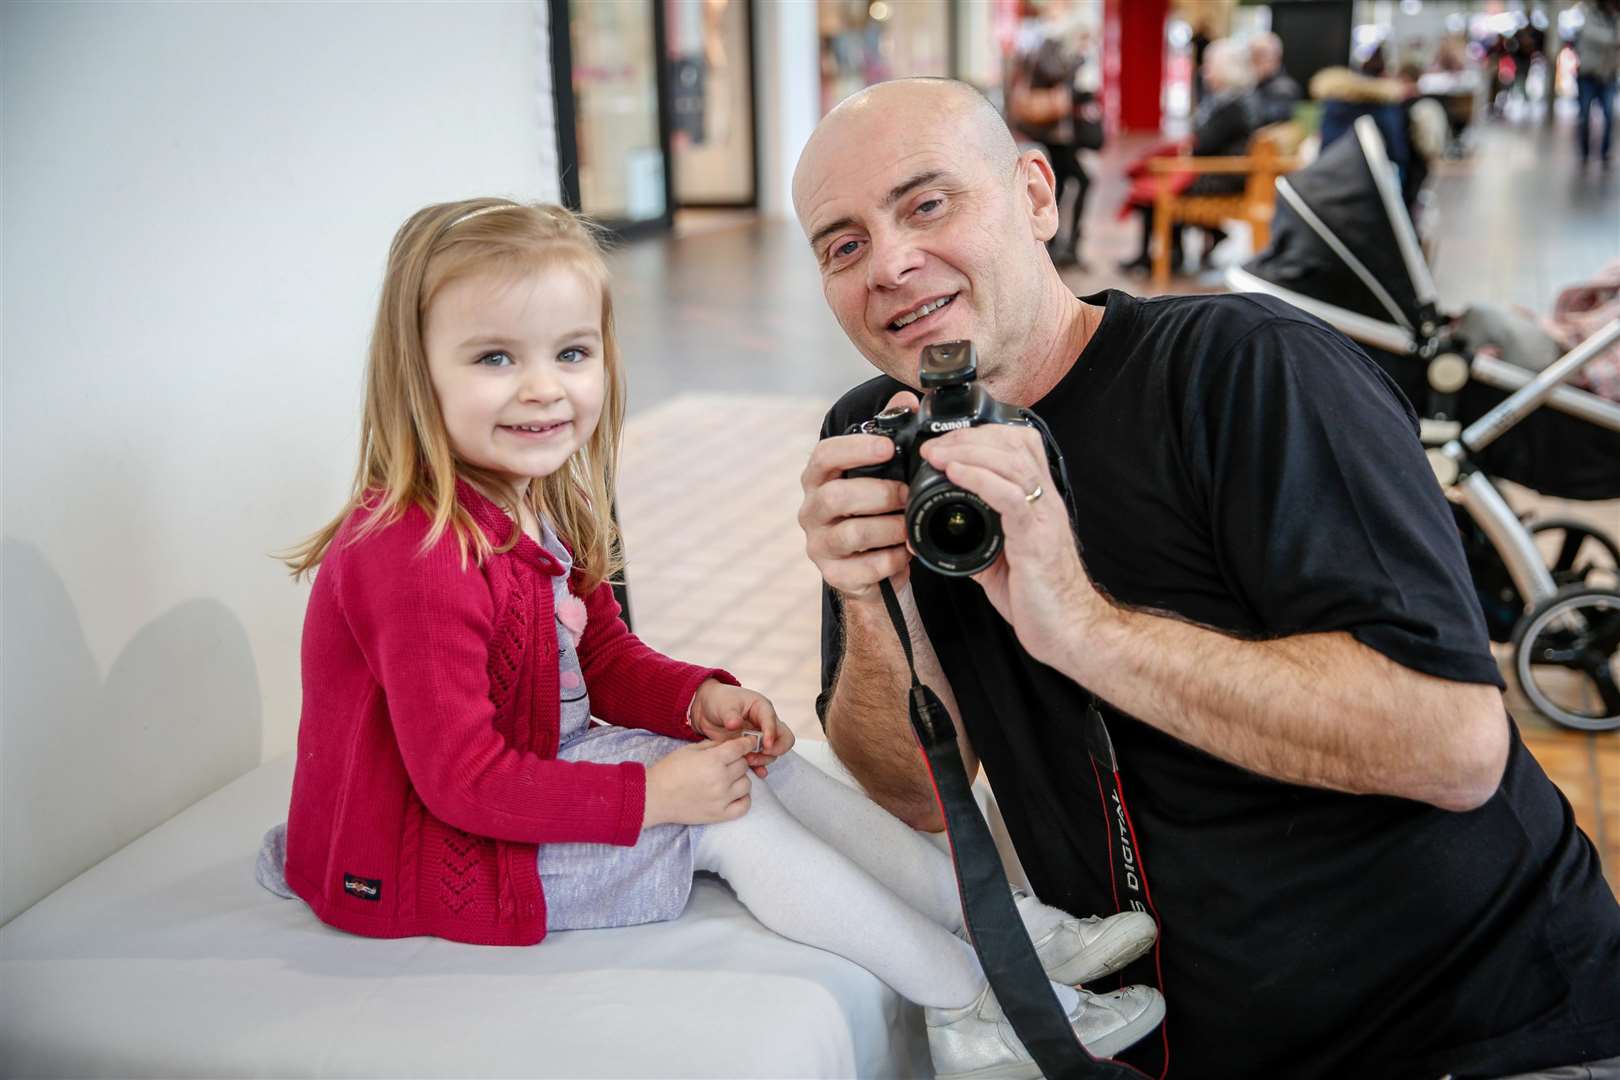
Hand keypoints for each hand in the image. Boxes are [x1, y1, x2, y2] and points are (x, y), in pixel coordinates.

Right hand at [643, 738, 753, 827]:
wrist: (654, 796)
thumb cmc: (669, 771)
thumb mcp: (690, 749)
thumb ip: (713, 745)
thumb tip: (731, 744)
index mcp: (713, 760)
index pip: (740, 748)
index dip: (747, 743)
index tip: (749, 742)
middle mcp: (720, 779)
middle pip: (744, 765)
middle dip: (737, 760)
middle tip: (727, 762)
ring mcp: (722, 799)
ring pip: (747, 783)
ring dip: (739, 779)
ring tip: (727, 779)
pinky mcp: (720, 815)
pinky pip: (744, 805)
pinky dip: (742, 798)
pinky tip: (733, 794)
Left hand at [689, 679, 795, 776]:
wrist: (706, 710)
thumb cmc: (719, 701)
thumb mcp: (723, 705)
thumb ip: (730, 715)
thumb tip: (735, 724)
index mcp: (761, 708)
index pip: (772, 721)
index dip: (771, 733)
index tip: (766, 745)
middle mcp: (765, 723)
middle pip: (784, 738)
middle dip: (776, 748)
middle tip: (763, 753)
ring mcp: (759, 737)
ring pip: (773, 751)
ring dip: (764, 758)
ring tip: (749, 760)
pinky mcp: (751, 749)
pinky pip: (761, 760)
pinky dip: (760, 767)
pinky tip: (757, 772)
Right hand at [798, 391, 917, 603]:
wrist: (870, 566)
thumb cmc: (874, 510)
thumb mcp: (882, 473)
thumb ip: (890, 434)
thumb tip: (906, 399)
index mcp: (820, 478)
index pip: (824, 455)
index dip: (855, 449)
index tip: (887, 447)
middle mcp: (812, 509)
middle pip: (836, 497)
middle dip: (880, 494)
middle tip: (907, 495)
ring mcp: (819, 544)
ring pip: (851, 533)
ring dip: (889, 528)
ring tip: (909, 526)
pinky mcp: (833, 574)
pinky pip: (863, 568)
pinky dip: (890, 559)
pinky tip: (904, 552)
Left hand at [918, 423, 1108, 669]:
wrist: (1069, 631)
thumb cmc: (1041, 598)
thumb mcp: (1002, 562)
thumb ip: (978, 541)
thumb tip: (941, 534)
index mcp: (1038, 502)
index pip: (1020, 445)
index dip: (983, 434)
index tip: (947, 442)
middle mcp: (1045, 502)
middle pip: (1014, 443)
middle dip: (970, 437)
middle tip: (935, 447)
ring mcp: (1043, 517)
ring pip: (1012, 462)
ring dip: (969, 452)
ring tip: (938, 456)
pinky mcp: (1036, 539)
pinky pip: (1011, 495)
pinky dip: (980, 478)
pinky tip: (956, 473)